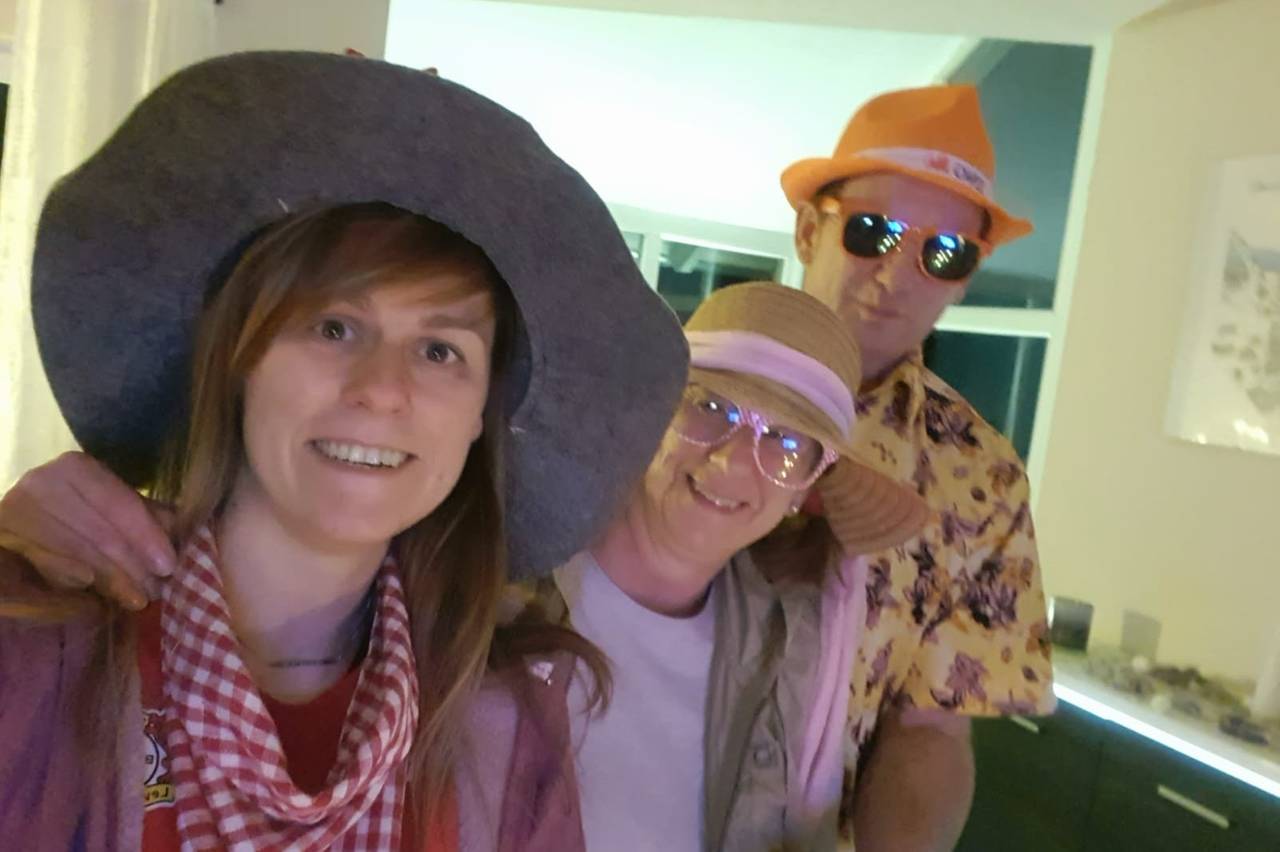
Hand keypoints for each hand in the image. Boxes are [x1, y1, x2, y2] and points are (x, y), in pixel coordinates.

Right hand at [0, 452, 176, 609]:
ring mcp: (17, 511)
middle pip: (100, 533)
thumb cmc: (80, 510)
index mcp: (76, 468)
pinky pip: (49, 567)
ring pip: (78, 553)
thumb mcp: (115, 504)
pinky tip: (100, 593)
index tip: (168, 565)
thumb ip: (147, 514)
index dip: (146, 537)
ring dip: (113, 581)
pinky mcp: (4, 539)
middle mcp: (42, 482)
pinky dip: (78, 581)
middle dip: (134, 566)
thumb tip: (184, 530)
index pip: (119, 505)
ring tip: (139, 598)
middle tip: (158, 590)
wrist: (25, 515)